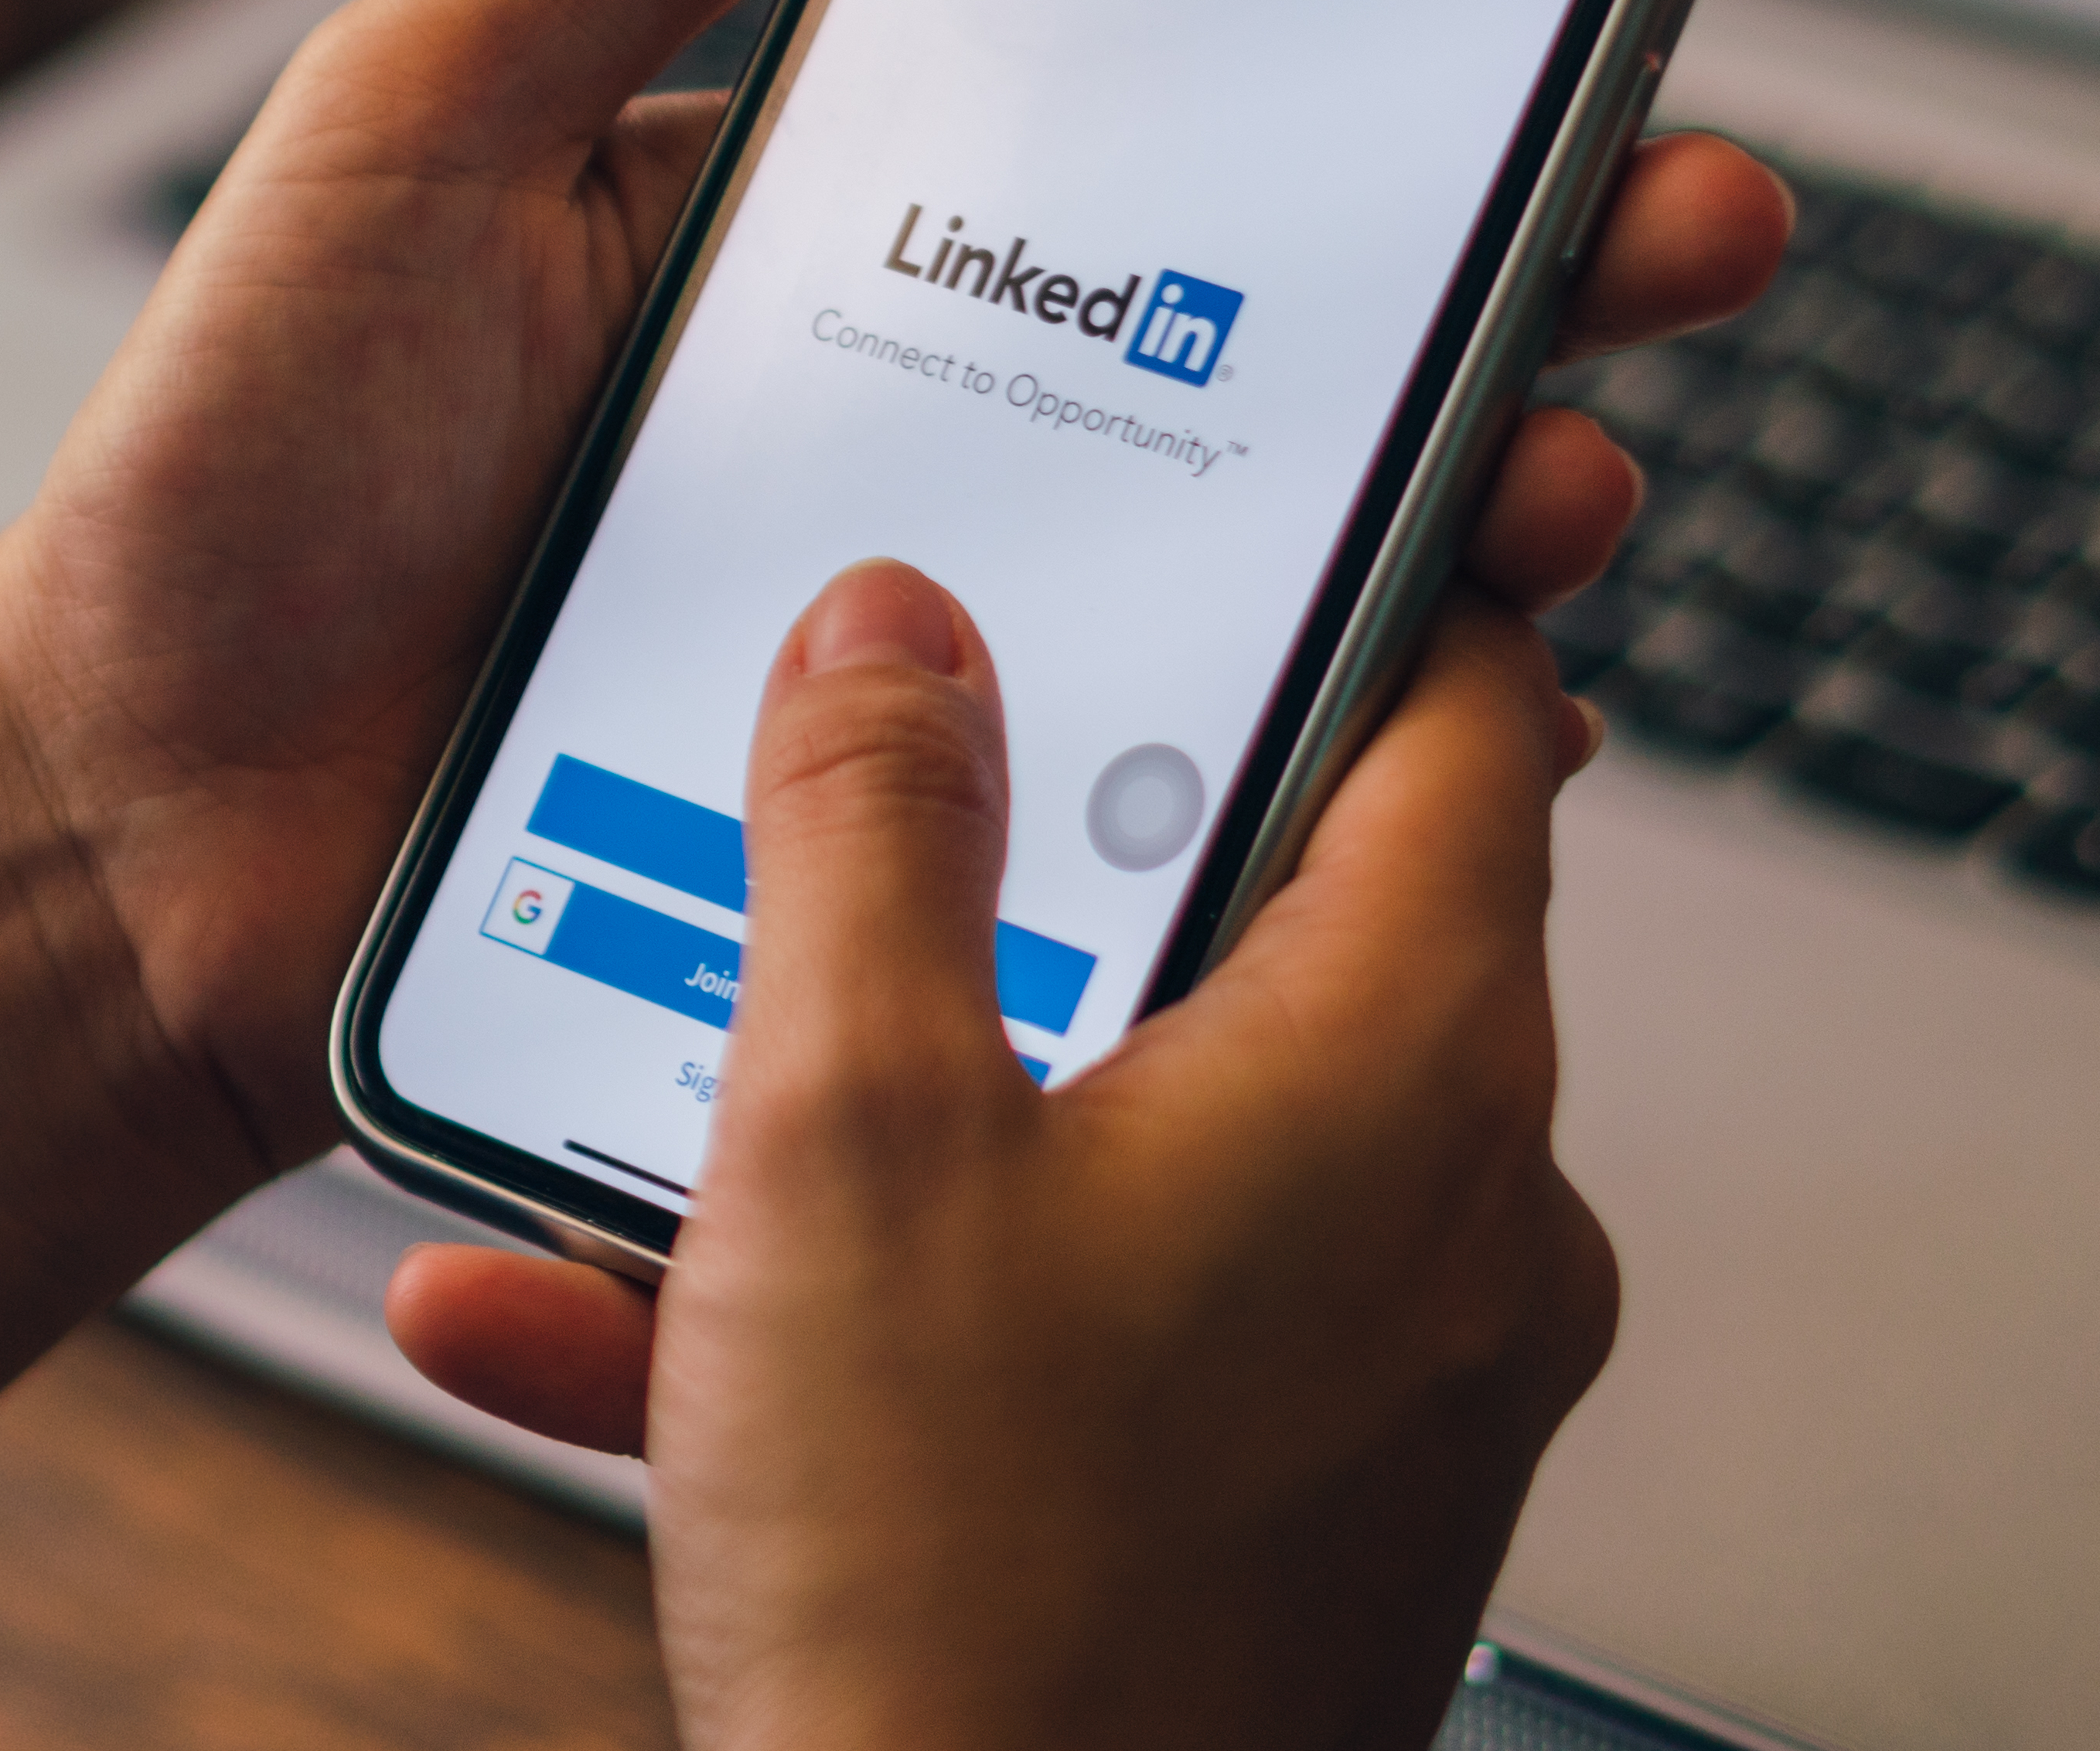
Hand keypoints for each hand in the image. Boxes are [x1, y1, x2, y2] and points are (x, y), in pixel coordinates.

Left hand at [0, 0, 1768, 1181]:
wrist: (125, 820)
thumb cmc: (237, 463)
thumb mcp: (412, 115)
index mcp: (845, 235)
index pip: (1165, 117)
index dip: (1371, 54)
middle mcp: (944, 428)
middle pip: (1304, 337)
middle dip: (1532, 267)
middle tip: (1668, 221)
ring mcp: (958, 641)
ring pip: (1300, 565)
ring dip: (1486, 504)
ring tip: (1559, 465)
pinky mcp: (936, 842)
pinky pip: (1196, 792)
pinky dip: (1352, 758)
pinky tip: (1443, 715)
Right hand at [463, 559, 1624, 1750]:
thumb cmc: (956, 1587)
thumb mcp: (841, 1127)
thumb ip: (865, 832)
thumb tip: (898, 626)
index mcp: (1411, 1063)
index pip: (1466, 710)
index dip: (1342, 579)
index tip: (1209, 511)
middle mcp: (1458, 1215)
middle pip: (1282, 915)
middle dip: (1039, 859)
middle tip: (858, 806)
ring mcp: (1392, 1389)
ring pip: (1147, 1137)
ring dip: (916, 1106)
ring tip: (683, 1105)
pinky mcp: (1296, 1526)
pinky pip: (1100, 1328)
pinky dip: (911, 1303)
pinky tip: (633, 1327)